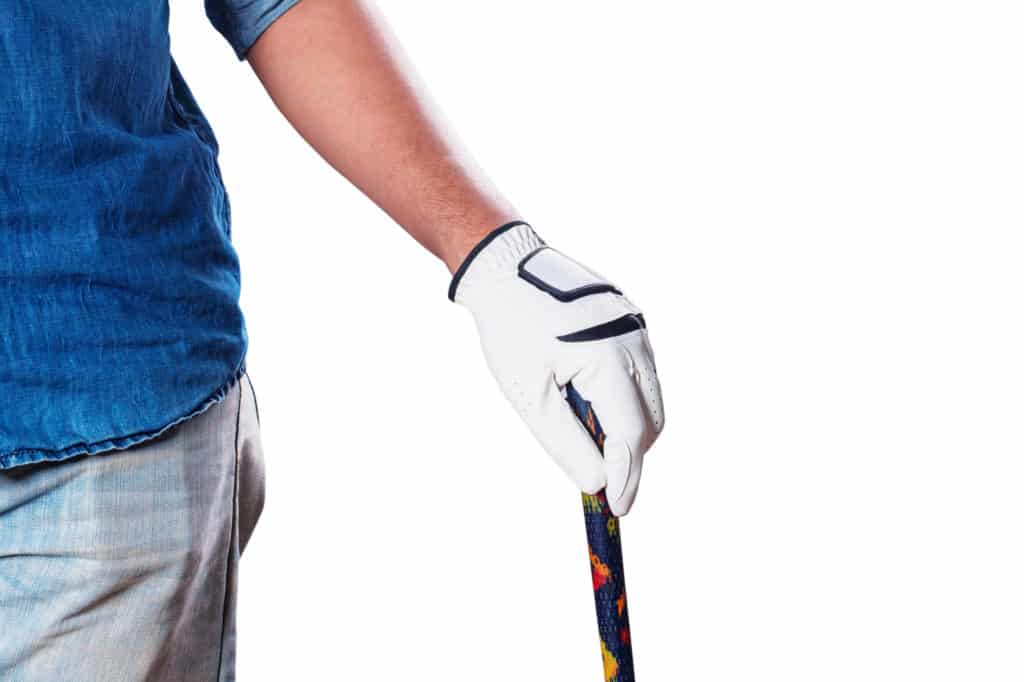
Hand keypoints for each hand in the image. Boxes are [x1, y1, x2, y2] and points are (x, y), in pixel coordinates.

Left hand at [450, 222, 663, 515]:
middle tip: (603, 479)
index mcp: (610, 360)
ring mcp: (637, 325)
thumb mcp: (530, 396)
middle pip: (651, 420)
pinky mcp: (631, 316)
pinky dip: (625, 395)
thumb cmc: (510, 332)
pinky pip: (641, 369)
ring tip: (589, 435)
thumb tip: (598, 484)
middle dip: (631, 455)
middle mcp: (634, 340)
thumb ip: (567, 443)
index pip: (630, 435)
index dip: (626, 476)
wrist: (503, 267)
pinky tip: (591, 399)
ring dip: (629, 425)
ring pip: (650, 396)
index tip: (618, 508)